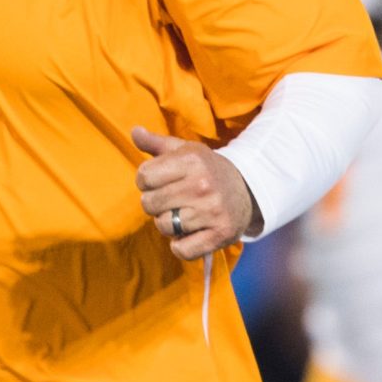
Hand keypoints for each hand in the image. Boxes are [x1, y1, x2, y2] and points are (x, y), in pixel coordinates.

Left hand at [131, 126, 261, 260]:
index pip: (144, 176)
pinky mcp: (220, 235)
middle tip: (172, 200)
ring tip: (182, 215)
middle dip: (155, 204)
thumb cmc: (206, 170)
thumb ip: (156, 143)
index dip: (146, 181)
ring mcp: (212, 211)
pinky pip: (182, 250)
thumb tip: (134, 131)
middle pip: (149, 203)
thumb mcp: (185, 151)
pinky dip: (181, 246)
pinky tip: (190, 233)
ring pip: (163, 226)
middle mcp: (202, 185)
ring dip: (168, 224)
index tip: (160, 182)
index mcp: (192, 160)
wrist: (247, 190)